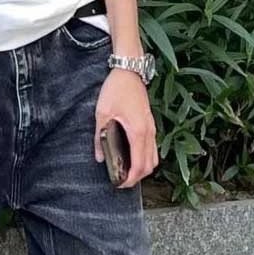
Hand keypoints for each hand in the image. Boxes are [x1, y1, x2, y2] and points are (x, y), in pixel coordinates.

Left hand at [94, 67, 157, 188]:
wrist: (130, 70)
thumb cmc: (117, 89)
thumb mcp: (102, 114)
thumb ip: (99, 137)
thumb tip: (100, 157)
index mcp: (138, 132)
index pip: (139, 165)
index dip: (130, 179)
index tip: (119, 184)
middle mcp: (149, 132)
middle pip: (149, 166)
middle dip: (137, 178)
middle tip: (121, 181)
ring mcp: (152, 128)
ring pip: (154, 158)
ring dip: (143, 168)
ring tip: (127, 172)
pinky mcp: (151, 124)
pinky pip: (153, 148)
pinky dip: (145, 158)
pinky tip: (132, 157)